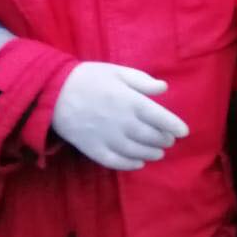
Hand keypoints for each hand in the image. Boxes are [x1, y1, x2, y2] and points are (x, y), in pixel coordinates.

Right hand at [52, 62, 188, 170]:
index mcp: (131, 102)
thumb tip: (164, 89)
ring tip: (158, 152)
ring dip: (152, 153)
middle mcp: (123, 123)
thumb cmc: (88, 78)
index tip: (184, 132)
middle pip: (152, 137)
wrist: (53, 93)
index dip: (175, 126)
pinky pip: (117, 162)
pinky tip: (138, 163)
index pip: (161, 118)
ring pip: (138, 152)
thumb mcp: (117, 72)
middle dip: (164, 140)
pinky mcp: (94, 150)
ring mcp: (108, 138)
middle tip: (169, 140)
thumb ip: (142, 81)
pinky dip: (130, 165)